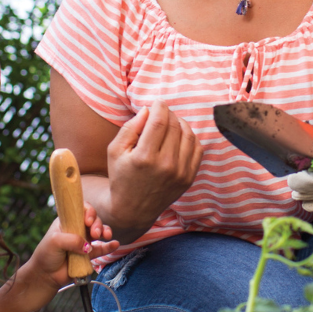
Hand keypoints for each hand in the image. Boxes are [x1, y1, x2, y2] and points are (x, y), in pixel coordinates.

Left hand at [26, 204, 117, 289]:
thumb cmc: (47, 254)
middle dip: (97, 224)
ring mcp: (84, 241)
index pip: (81, 210)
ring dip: (105, 231)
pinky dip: (110, 246)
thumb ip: (72, 240)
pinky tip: (115, 244)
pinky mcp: (89, 255)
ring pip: (100, 232)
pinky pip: (103, 248)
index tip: (88, 220)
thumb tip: (88, 246)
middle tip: (95, 234)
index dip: (88, 212)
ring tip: (106, 236)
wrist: (46, 275)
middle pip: (93, 220)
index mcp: (68, 221)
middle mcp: (77, 229)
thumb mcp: (55, 241)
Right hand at [106, 103, 202, 231]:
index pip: (160, 120)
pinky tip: (179, 136)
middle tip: (161, 112)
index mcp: (144, 157)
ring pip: (188, 134)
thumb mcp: (115, 151)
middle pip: (174, 125)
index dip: (160, 106)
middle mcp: (165, 165)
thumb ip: (130, 127)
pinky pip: (197, 148)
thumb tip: (148, 110)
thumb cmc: (121, 176)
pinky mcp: (189, 178)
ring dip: (180, 123)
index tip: (156, 102)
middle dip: (168, 113)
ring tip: (169, 123)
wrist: (133, 209)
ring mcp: (180, 173)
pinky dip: (190, 137)